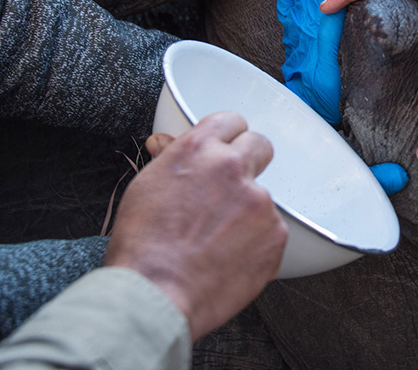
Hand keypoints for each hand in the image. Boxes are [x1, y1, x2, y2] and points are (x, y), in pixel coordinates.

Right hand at [105, 113, 287, 339]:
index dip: (228, 138)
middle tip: (230, 191)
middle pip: (259, 145)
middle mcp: (233, 167)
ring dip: (247, 212)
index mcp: (198, 149)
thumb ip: (170, 159)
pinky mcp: (276, 234)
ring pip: (261, 196)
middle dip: (248, 162)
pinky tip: (229, 259)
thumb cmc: (141, 247)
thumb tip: (164, 142)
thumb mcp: (146, 187)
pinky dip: (255, 243)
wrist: (155, 295)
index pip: (230, 121)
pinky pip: (270, 230)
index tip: (226, 150)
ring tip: (216, 242)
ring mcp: (259, 201)